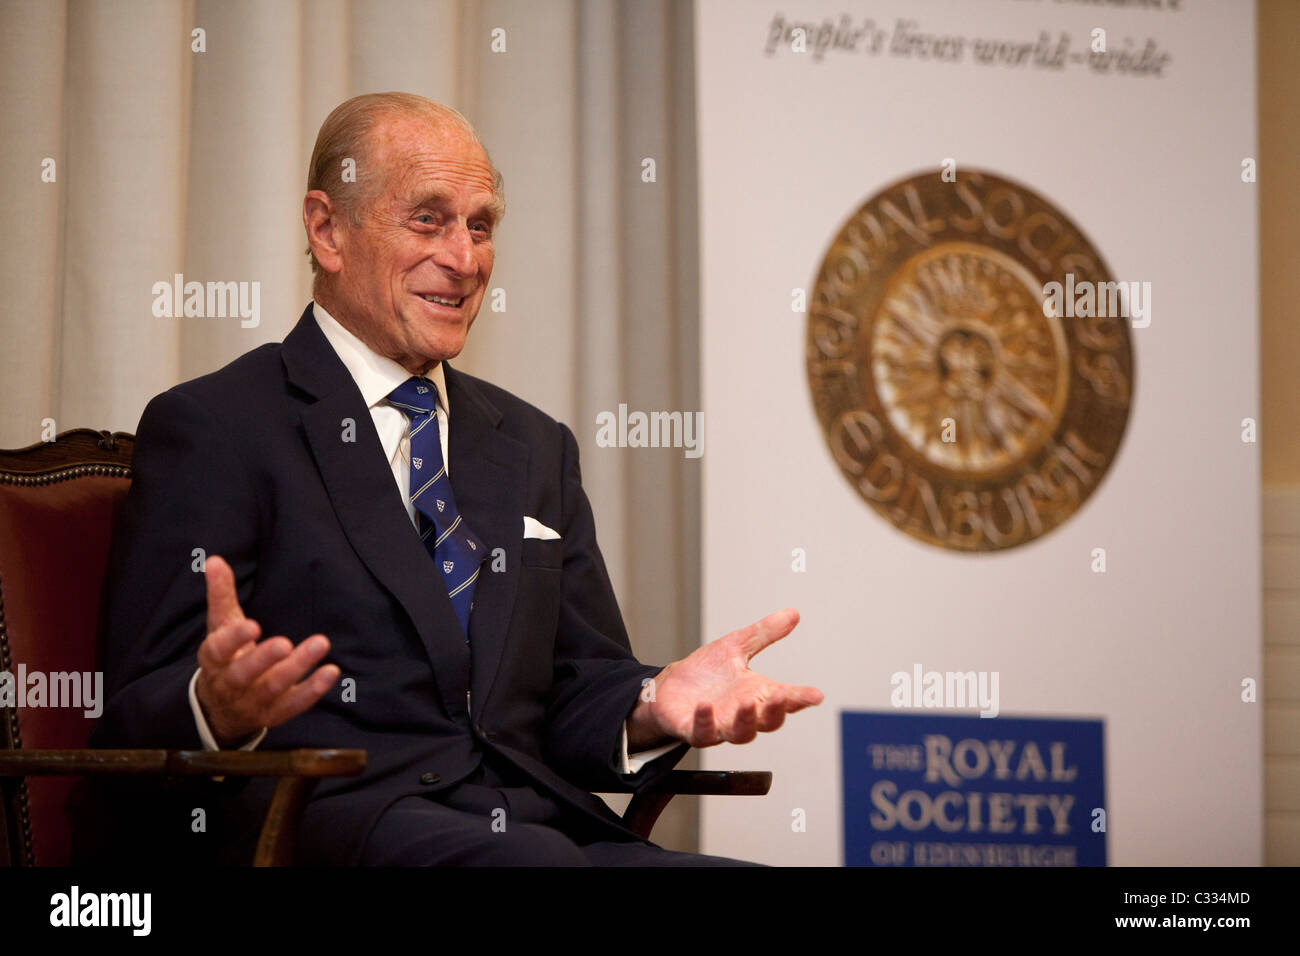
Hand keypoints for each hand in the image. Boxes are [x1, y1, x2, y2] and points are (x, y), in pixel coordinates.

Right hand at [194, 555, 338, 746]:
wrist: (219, 707)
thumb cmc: (225, 656)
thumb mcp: (220, 626)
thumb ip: (220, 595)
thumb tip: (215, 560)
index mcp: (213, 659)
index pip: (218, 650)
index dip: (234, 639)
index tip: (253, 625)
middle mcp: (230, 684)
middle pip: (244, 674)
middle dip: (264, 660)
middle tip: (285, 643)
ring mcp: (251, 702)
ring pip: (272, 689)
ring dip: (296, 669)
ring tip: (319, 644)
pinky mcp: (274, 713)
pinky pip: (294, 705)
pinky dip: (312, 690)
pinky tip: (331, 671)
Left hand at [628, 608, 822, 749]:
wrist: (669, 687)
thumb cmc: (706, 673)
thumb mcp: (736, 646)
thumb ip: (764, 633)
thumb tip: (793, 614)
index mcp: (756, 695)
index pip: (784, 700)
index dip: (800, 699)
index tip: (815, 695)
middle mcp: (742, 714)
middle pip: (766, 721)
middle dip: (775, 711)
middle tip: (781, 697)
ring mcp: (719, 725)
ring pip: (739, 733)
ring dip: (745, 719)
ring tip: (746, 703)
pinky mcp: (693, 730)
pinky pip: (702, 732)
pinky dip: (705, 721)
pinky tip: (705, 707)